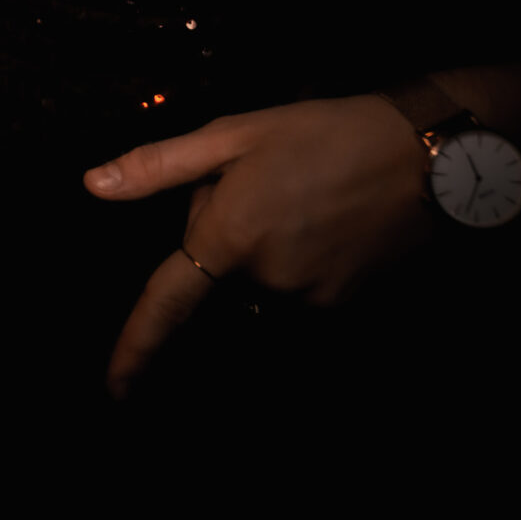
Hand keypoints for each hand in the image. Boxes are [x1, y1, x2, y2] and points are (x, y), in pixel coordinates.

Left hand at [85, 95, 434, 397]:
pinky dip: (291, 261)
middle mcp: (268, 279)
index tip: (116, 387)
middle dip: (222, 234)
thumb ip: (160, 166)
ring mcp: (309, 299)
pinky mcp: (344, 307)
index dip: (138, 348)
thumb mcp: (235, 133)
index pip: (169, 304)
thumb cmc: (324, 133)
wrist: (426, 157)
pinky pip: (294, 291)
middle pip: (218, 272)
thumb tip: (93, 185)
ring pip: (256, 282)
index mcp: (231, 236)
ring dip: (257, 249)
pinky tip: (320, 220)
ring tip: (296, 197)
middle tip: (259, 183)